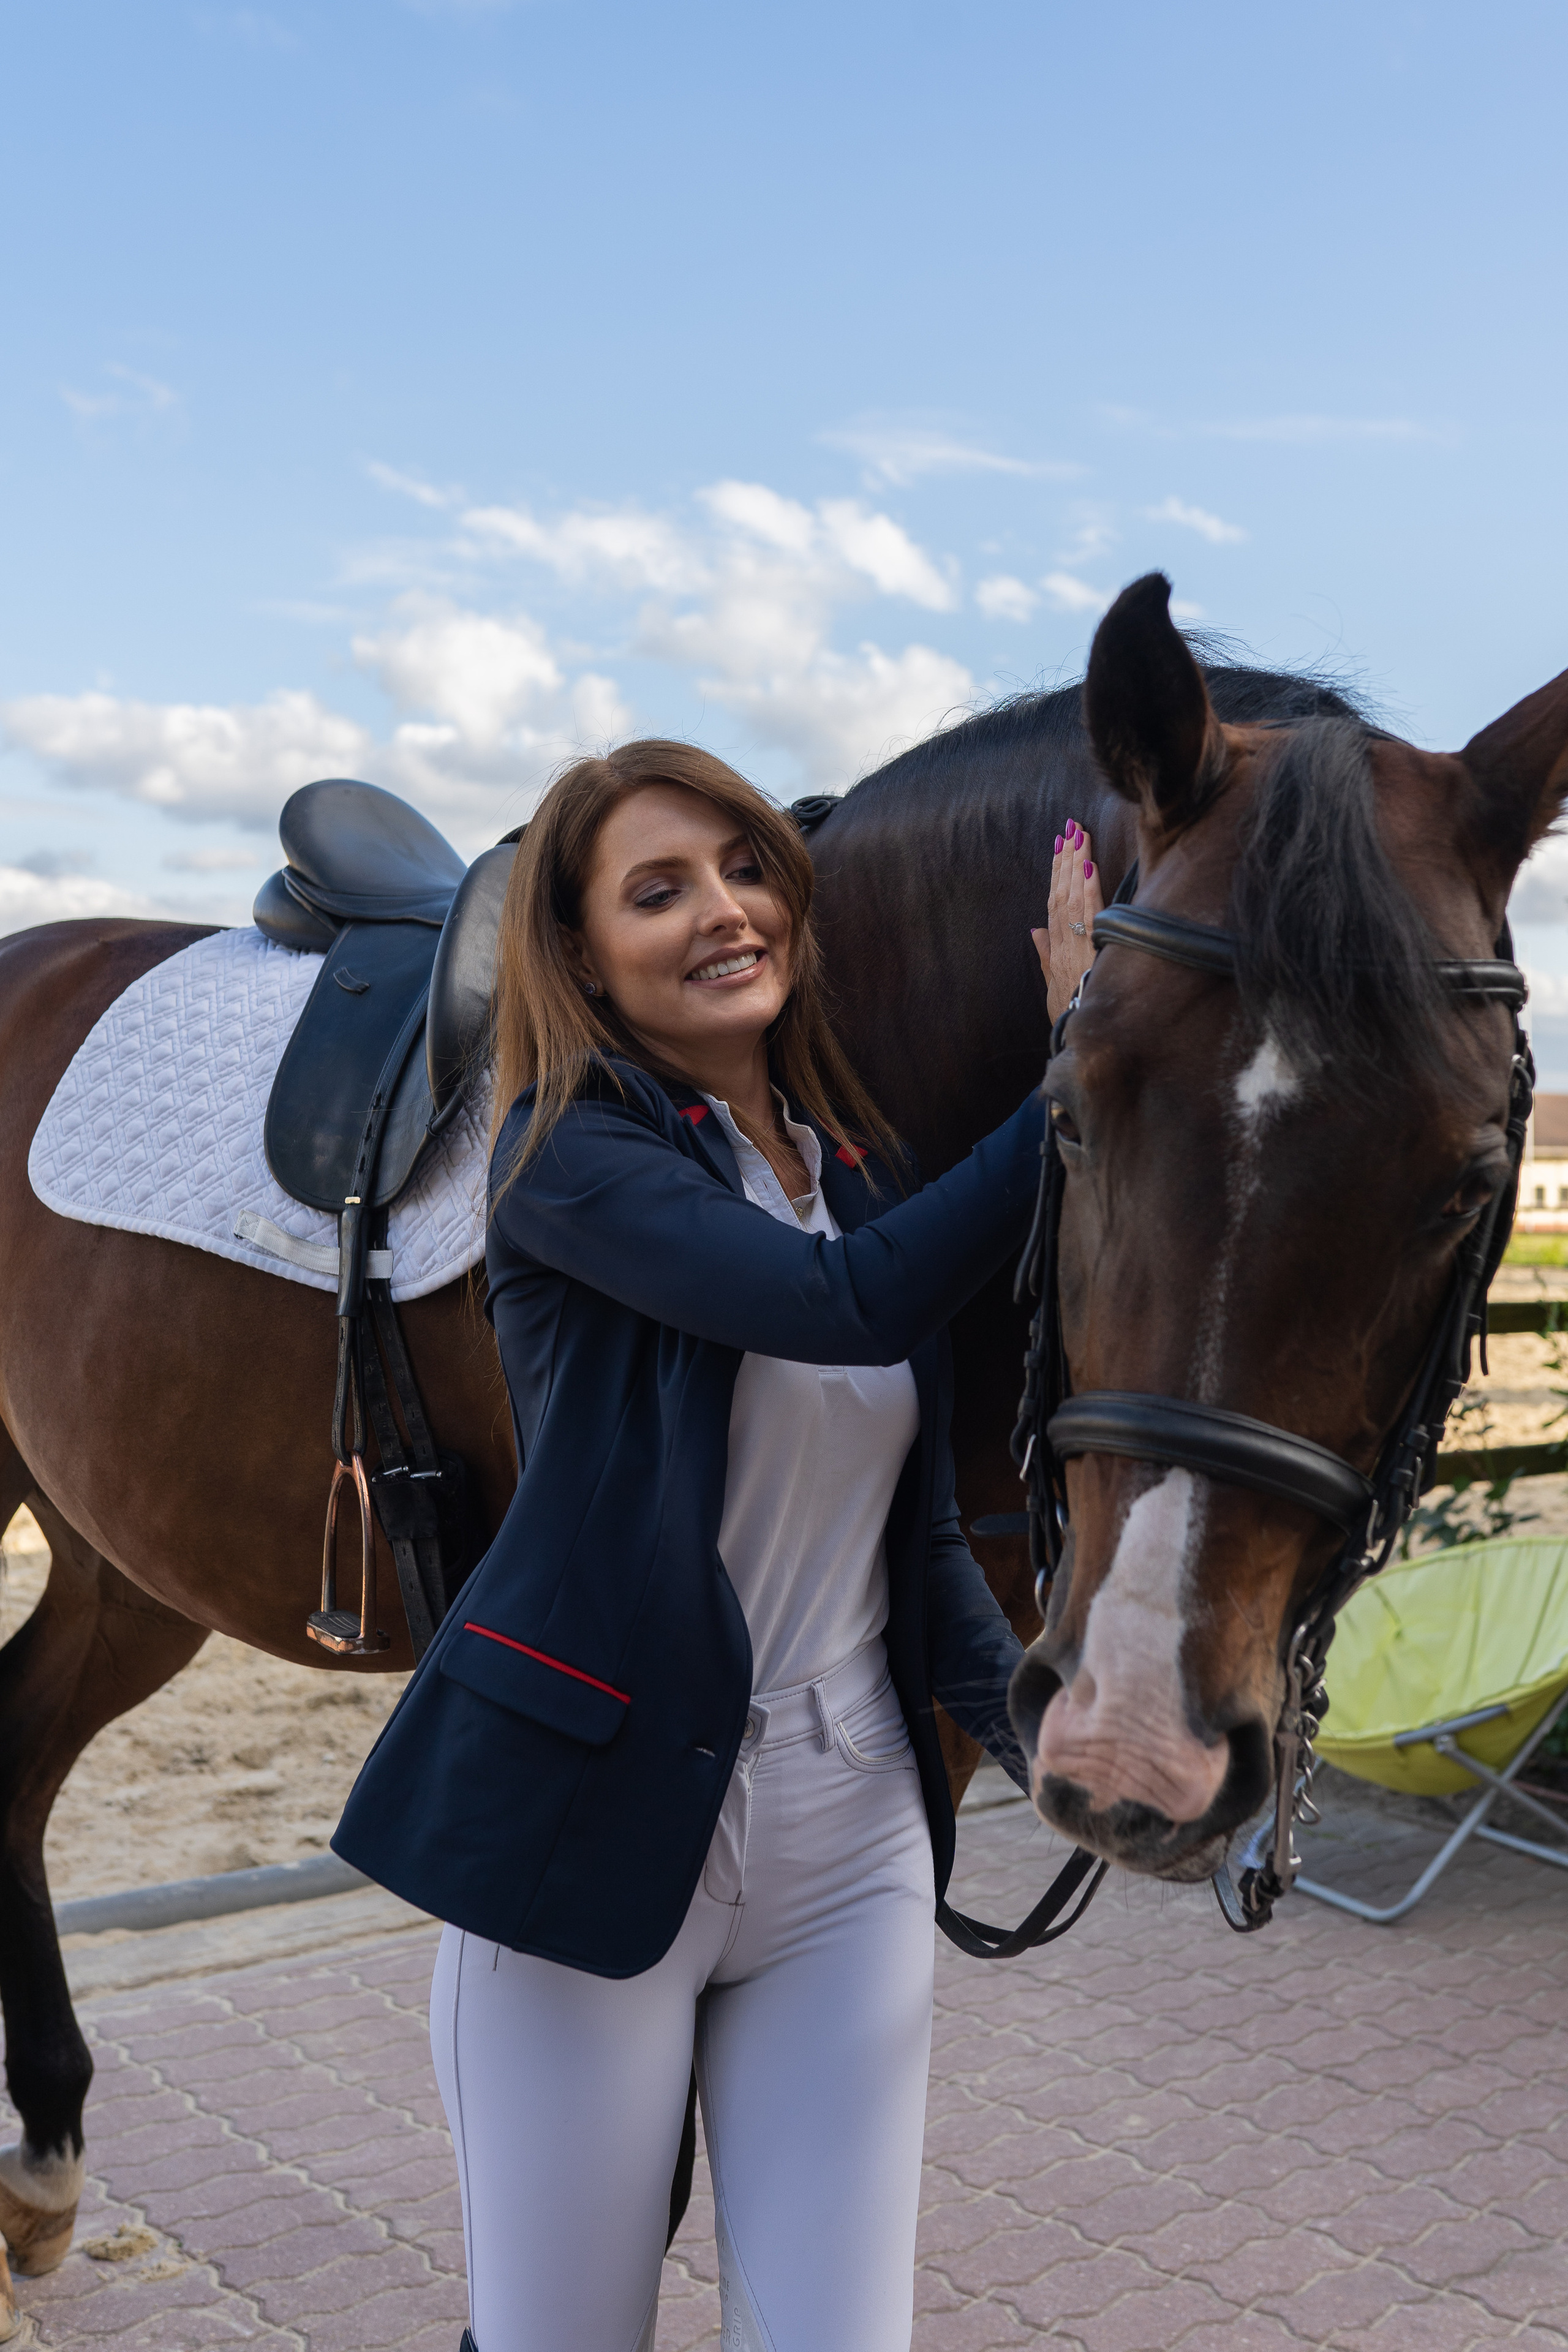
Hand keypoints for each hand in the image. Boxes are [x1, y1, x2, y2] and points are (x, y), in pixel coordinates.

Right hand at [1031, 820, 1104, 1025]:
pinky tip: (1090, 864)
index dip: (1056, 871)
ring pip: (1073, 896)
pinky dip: (1089, 887)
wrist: (1075, 1035)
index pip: (1054, 900)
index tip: (1060, 844)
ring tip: (1078, 834)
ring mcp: (1074, 944)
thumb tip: (1034, 930)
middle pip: (1061, 891)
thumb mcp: (1052, 984)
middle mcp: (1061, 941)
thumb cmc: (1067, 1011)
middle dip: (1066, 857)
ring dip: (1076, 862)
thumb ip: (1044, 954)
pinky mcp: (1090, 950)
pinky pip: (1090, 913)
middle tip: (1070, 826)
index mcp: (1054, 946)